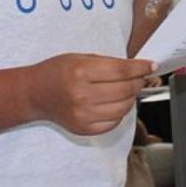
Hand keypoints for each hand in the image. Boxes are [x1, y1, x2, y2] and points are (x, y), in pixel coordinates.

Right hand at [28, 53, 152, 135]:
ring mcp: (83, 115)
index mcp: (80, 72)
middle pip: (124, 90)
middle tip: (140, 77)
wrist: (35, 94)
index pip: (121, 71)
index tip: (150, 66)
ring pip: (123, 108)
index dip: (140, 68)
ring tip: (128, 90)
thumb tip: (137, 68)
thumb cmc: (57, 72)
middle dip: (138, 82)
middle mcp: (81, 95)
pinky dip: (120, 112)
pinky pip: (113, 122)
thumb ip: (108, 62)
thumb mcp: (79, 57)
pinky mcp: (84, 128)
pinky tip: (115, 103)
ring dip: (131, 98)